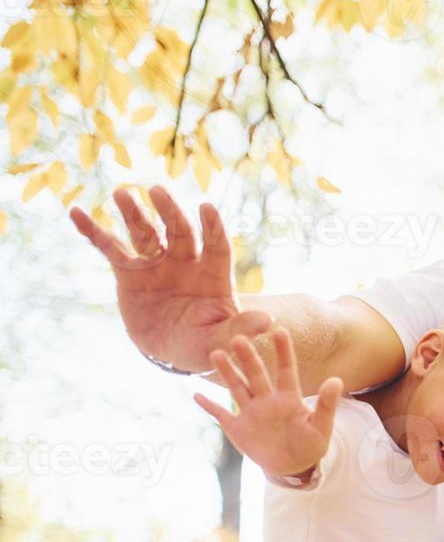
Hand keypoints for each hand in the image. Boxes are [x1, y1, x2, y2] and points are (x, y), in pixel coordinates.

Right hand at [70, 185, 270, 371]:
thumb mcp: (221, 341)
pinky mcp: (129, 272)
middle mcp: (185, 263)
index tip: (207, 208)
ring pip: (146, 233)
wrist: (171, 350)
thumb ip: (240, 329)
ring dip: (134, 213)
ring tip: (122, 194)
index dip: (212, 228)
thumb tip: (268, 322)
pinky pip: (110, 248)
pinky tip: (77, 213)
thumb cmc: (203, 344)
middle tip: (158, 191)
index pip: (217, 246)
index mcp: (213, 276)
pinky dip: (94, 231)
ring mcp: (156, 264)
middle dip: (170, 212)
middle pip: (179, 231)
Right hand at [193, 329, 343, 479]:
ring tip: (216, 354)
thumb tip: (337, 380)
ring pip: (237, 388)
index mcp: (289, 398)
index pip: (286, 370)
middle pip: (256, 375)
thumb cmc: (310, 445)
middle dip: (247, 358)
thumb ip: (327, 405)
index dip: (283, 351)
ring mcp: (251, 413)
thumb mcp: (321, 427)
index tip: (279, 330)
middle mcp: (267, 400)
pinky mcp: (238, 429)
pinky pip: (221, 415)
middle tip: (237, 338)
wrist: (293, 466)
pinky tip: (196, 395)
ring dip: (227, 373)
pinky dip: (209, 407)